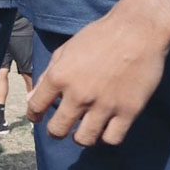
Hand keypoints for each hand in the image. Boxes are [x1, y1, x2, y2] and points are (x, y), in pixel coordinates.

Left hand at [27, 10, 168, 145]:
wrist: (137, 30)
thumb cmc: (98, 36)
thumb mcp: (65, 51)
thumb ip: (47, 75)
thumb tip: (31, 99)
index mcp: (60, 77)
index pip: (36, 107)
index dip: (34, 115)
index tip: (38, 117)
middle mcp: (79, 94)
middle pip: (58, 130)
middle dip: (55, 132)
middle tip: (61, 128)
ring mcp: (104, 105)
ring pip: (85, 139)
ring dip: (81, 137)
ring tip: (85, 130)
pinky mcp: (129, 111)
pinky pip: (112, 139)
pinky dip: (107, 136)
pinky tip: (106, 127)